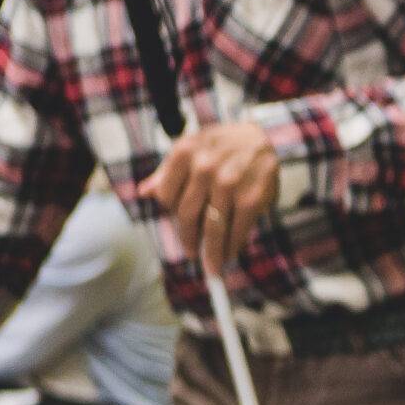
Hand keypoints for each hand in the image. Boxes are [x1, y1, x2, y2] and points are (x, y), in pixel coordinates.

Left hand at [140, 120, 278, 272]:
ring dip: (212, 252)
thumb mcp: (191, 148)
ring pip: (212, 228)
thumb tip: (143, 193)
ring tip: (212, 267)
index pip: (165, 196)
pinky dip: (233, 246)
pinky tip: (231, 253)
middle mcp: (204, 168)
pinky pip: (237, 229)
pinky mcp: (250, 199)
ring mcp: (228, 185)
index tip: (179, 223)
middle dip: (188, 240)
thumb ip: (167, 172)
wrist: (261, 137)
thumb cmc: (221, 145)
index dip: (170, 213)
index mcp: (184, 154)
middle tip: (191, 255)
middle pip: (187, 215)